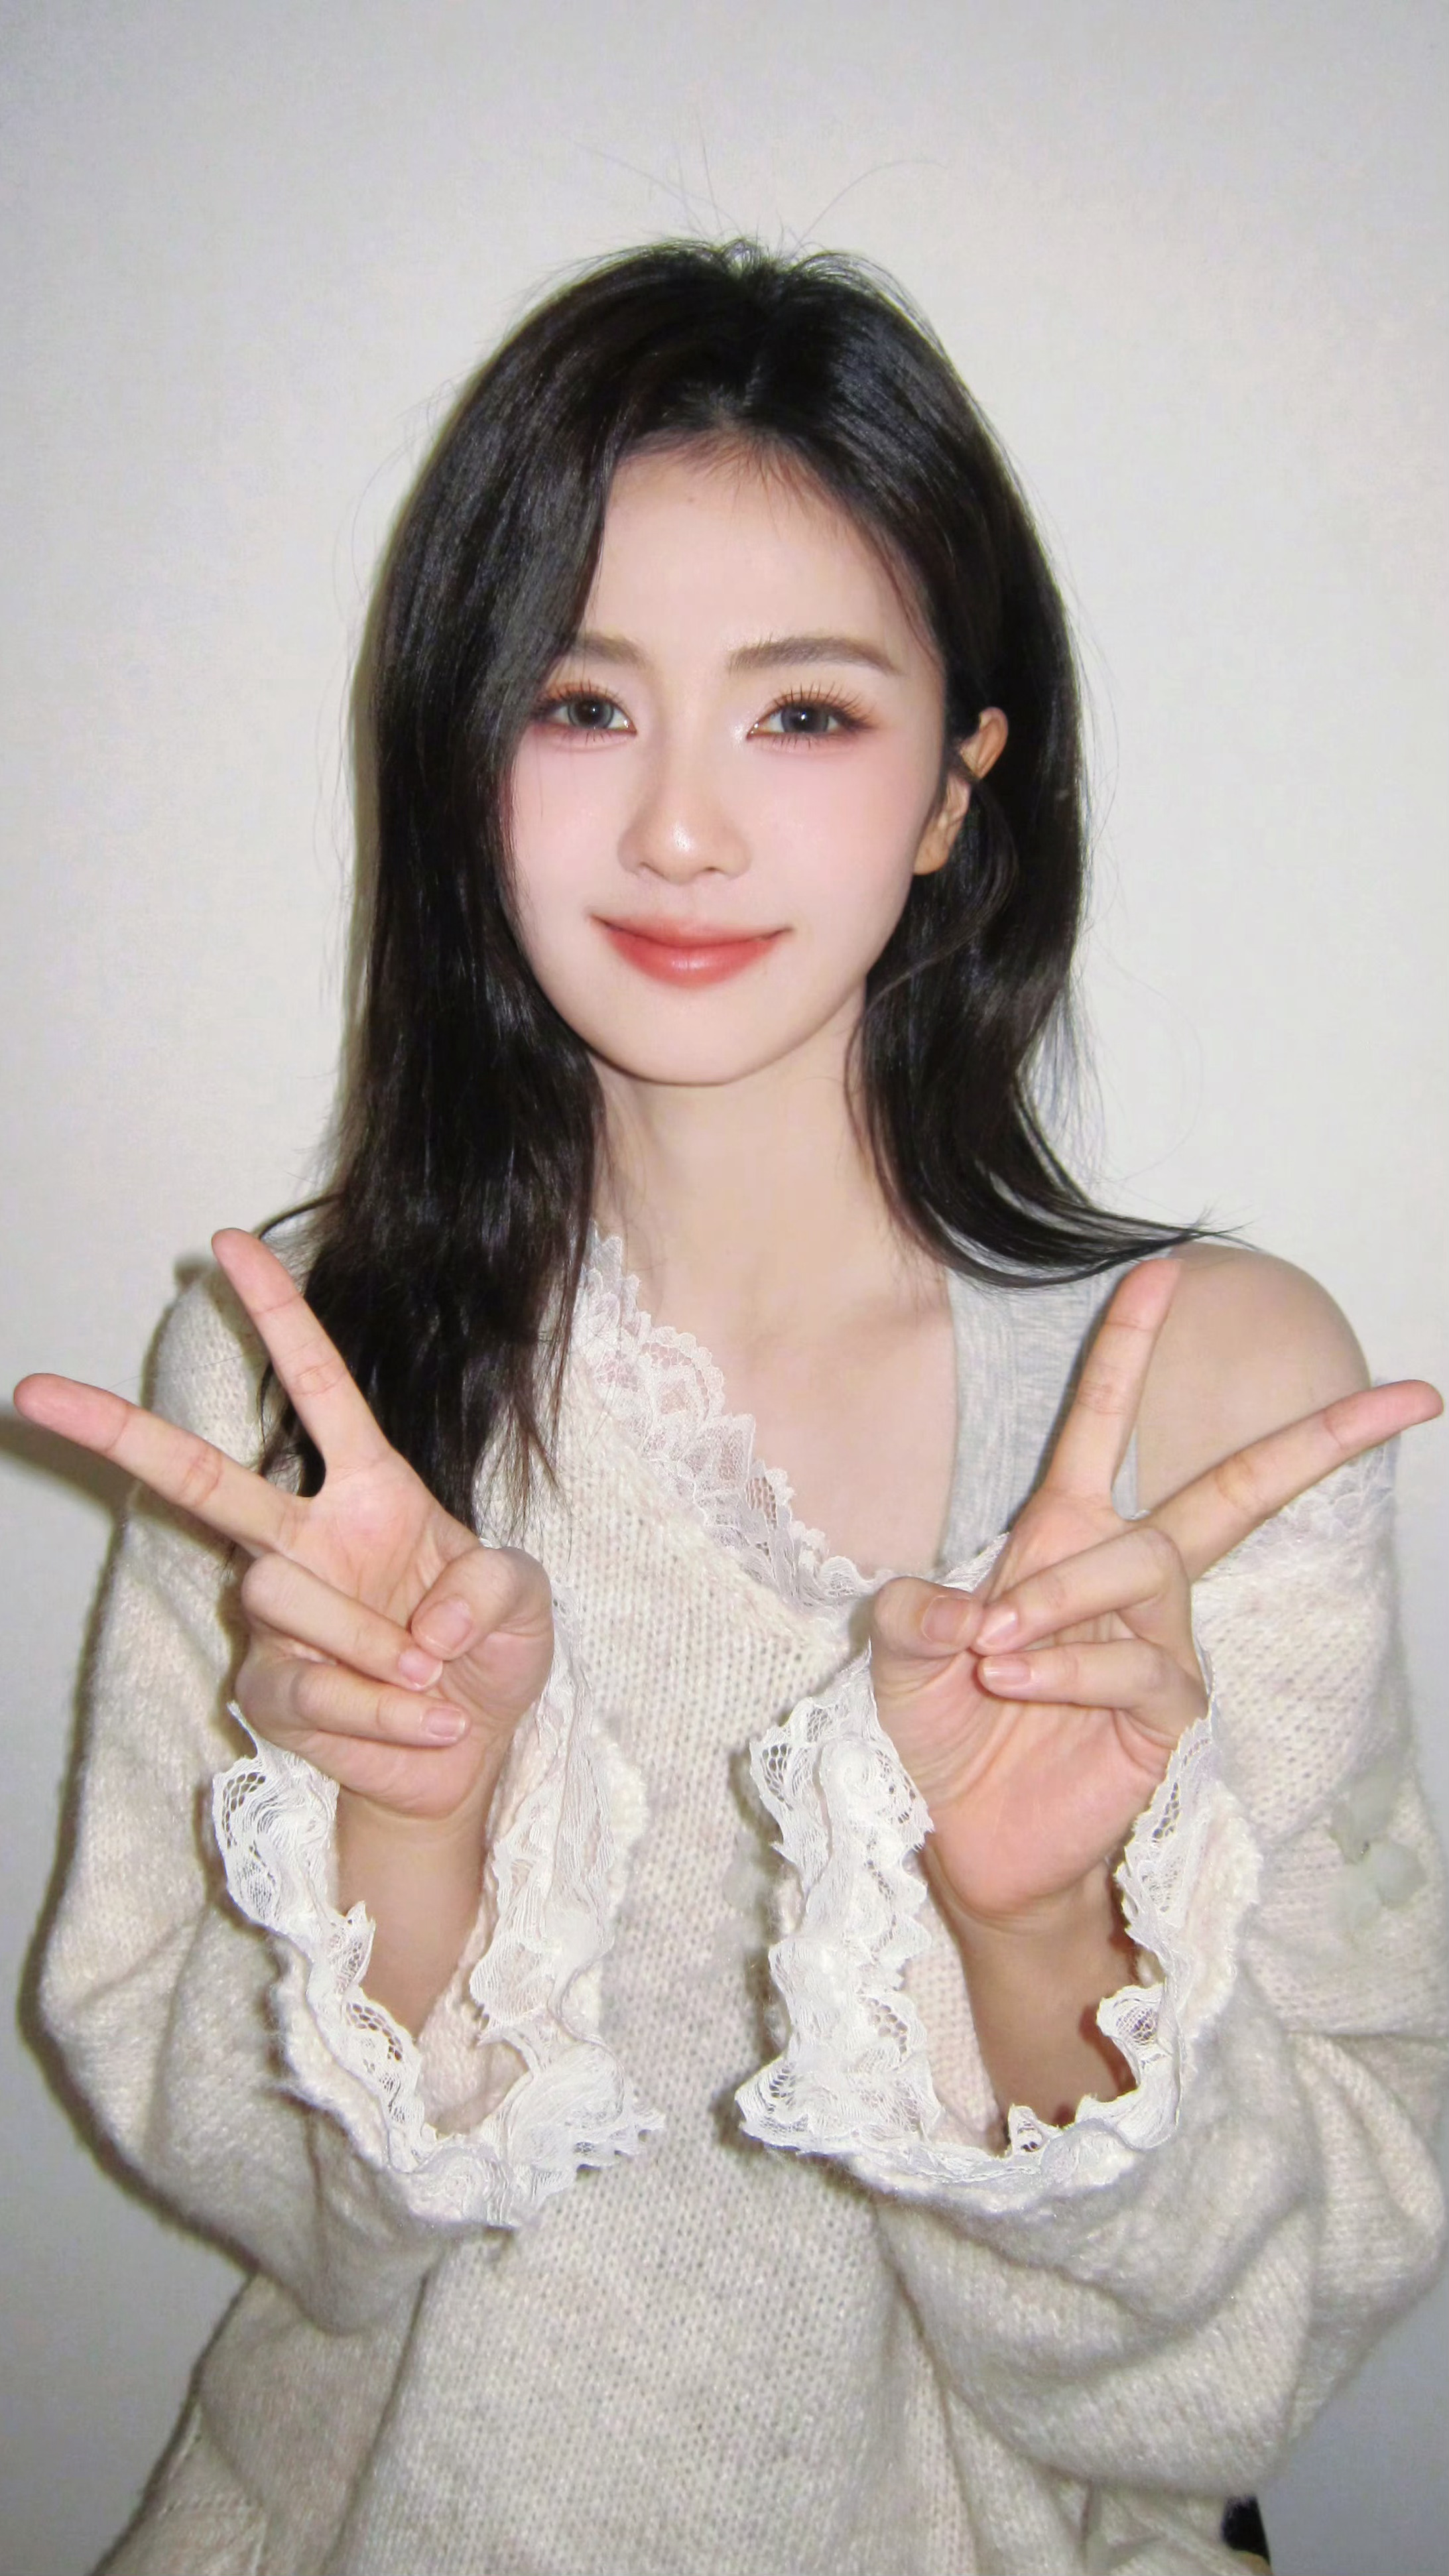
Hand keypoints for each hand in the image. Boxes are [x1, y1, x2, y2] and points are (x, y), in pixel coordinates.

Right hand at [14, 1230, 553, 1829]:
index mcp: (369, 1490)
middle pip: (200, 1476)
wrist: (476, 1748)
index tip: (230, 1243)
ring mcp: (279, 1617)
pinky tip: (430, 1721)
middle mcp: (306, 1541)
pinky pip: (312, 1688)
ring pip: (277, 1593)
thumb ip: (492, 1588)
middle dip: (117, 1433)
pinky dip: (383, 1712)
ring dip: (369, 1640)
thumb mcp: (523, 1599)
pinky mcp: (272, 1689)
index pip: (317, 1386)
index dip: (279, 1315)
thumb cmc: (489, 1652)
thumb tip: (423, 1629)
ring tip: (428, 1673)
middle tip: (34, 1390)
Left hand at [869, 1258, 1440, 1937]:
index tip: (1165, 1271)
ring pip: (1148, 1569)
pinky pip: (1137, 1662)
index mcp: (1065, 1535)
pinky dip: (1071, 1665)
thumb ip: (913, 1614)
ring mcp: (1163, 1642)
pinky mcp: (1172, 1712)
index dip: (1129, 1349)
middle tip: (1412, 1398)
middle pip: (1237, 1489)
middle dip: (1321, 1440)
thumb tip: (965, 1610)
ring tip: (993, 1648)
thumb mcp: (903, 1658)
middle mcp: (1131, 1575)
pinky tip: (1017, 1679)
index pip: (1104, 1425)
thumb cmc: (949, 1731)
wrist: (968, 1839)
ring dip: (1065, 1597)